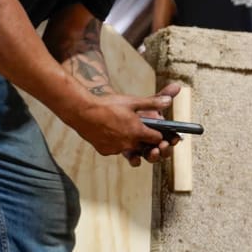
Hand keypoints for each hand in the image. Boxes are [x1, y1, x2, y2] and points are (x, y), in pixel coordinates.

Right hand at [65, 82, 181, 166]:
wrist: (82, 112)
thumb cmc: (108, 105)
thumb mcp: (133, 102)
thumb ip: (152, 103)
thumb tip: (169, 100)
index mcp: (138, 131)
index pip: (157, 138)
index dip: (158, 134)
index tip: (157, 130)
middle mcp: (128, 144)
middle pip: (145, 146)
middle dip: (146, 140)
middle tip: (142, 130)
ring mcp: (116, 149)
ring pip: (130, 148)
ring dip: (131, 142)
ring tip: (126, 129)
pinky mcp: (105, 151)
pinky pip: (116, 149)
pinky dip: (117, 143)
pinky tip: (113, 132)